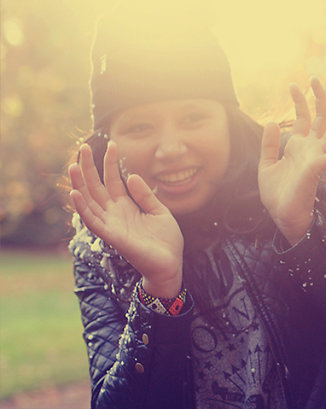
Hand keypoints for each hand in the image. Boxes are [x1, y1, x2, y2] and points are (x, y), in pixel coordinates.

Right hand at [69, 141, 183, 297]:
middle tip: (83, 147)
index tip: (111, 144)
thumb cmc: (166, 240)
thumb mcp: (159, 212)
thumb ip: (145, 196)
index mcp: (126, 205)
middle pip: (96, 186)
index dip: (110, 163)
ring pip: (89, 201)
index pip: (113, 180)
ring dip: (79, 184)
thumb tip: (131, 176)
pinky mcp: (111, 236)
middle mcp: (114, 213)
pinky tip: (75, 193)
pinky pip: (92, 221)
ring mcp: (111, 224)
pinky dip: (83, 208)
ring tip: (73, 165)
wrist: (170, 264)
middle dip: (88, 168)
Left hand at [259, 77, 325, 244]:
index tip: (293, 85)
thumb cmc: (276, 194)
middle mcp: (311, 149)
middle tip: (315, 79)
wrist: (281, 215)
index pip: (304, 118)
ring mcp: (317, 157)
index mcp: (299, 147)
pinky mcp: (320, 168)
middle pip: (321, 118)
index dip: (300, 101)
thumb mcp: (266, 164)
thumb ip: (269, 144)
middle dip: (319, 98)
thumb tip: (272, 121)